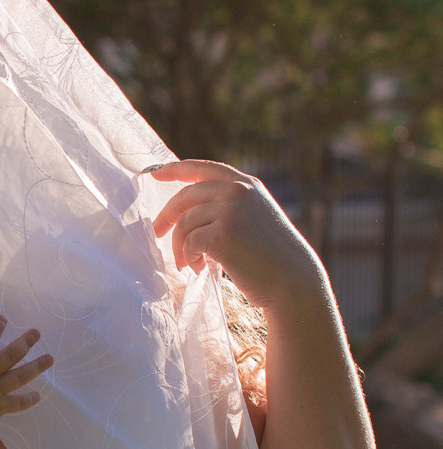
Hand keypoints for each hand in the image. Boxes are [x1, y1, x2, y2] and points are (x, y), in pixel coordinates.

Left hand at [147, 160, 322, 309]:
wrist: (292, 279)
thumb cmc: (270, 256)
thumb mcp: (252, 218)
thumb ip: (227, 207)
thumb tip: (186, 212)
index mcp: (246, 185)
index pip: (203, 169)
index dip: (176, 170)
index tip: (155, 172)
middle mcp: (238, 191)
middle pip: (185, 196)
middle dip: (166, 217)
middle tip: (157, 233)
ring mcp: (230, 210)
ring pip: (184, 223)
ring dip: (180, 246)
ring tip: (188, 262)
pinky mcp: (222, 233)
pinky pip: (189, 242)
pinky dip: (188, 257)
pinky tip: (200, 268)